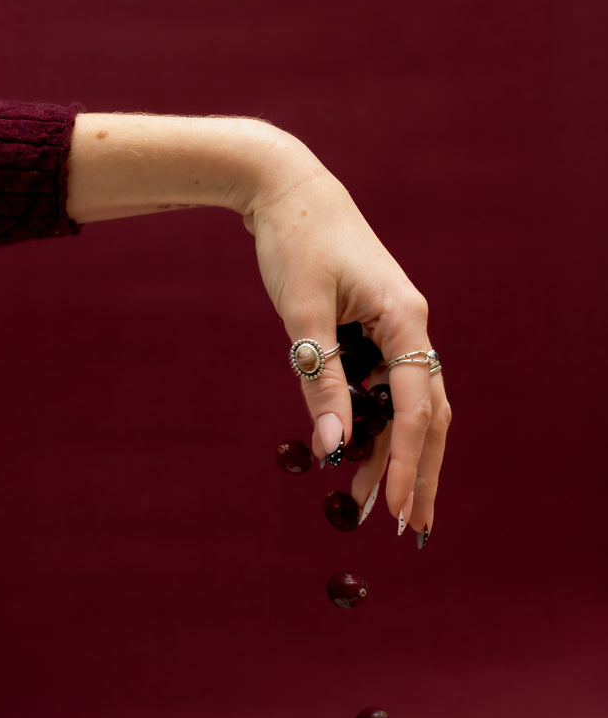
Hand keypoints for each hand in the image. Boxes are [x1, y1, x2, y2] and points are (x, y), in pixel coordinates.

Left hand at [242, 129, 450, 539]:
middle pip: (429, 413)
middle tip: (411, 527)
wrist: (287, 189)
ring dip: (395, 453)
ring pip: (408, 405)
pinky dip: (374, 423)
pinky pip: (384, 387)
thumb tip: (331, 450)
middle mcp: (411, 326)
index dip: (410, 462)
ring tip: (376, 504)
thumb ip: (320, 382)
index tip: (399, 510)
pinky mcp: (376, 329)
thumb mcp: (302, 317)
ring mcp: (396, 328)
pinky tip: (358, 454)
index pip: (416, 407)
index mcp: (405, 318)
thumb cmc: (295, 243)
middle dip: (422, 471)